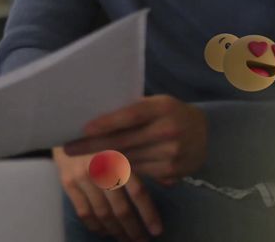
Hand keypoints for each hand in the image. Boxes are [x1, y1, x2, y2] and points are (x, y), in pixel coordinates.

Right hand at [53, 146, 162, 241]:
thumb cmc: (102, 137)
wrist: (66, 127)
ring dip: (115, 231)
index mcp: (120, 158)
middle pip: (120, 208)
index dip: (148, 214)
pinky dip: (94, 226)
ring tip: (125, 239)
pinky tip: (103, 232)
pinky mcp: (68, 182)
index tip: (156, 231)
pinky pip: (83, 212)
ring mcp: (83, 177)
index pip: (138, 192)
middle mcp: (102, 168)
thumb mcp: (125, 144)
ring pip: (102, 213)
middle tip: (141, 241)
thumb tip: (170, 184)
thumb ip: (145, 164)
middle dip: (133, 229)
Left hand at [64, 95, 207, 184]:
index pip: (131, 116)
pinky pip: (139, 172)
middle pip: (125, 141)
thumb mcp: (155, 103)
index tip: (84, 129)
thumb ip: (131, 110)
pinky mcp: (173, 171)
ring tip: (79, 158)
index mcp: (162, 108)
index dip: (107, 123)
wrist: (205, 132)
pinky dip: (121, 169)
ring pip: (128, 159)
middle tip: (69, 148)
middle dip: (93, 146)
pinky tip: (105, 167)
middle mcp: (169, 130)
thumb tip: (94, 117)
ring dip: (102, 159)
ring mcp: (172, 153)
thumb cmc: (168, 113)